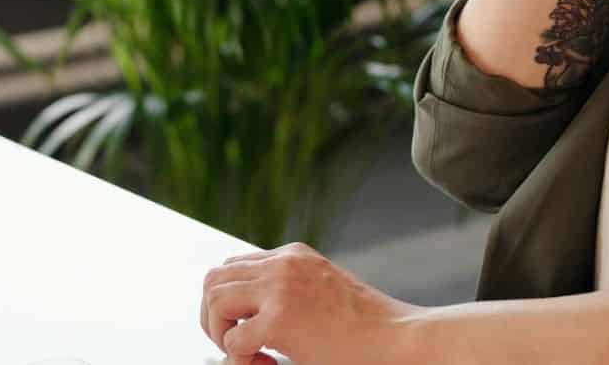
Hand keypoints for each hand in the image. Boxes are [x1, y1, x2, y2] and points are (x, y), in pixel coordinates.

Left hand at [200, 242, 422, 364]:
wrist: (395, 338)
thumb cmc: (364, 324)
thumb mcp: (319, 291)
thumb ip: (285, 290)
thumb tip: (245, 315)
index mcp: (292, 255)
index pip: (232, 266)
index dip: (229, 301)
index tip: (244, 327)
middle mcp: (282, 263)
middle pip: (213, 279)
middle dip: (214, 316)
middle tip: (237, 343)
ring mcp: (280, 288)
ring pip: (213, 301)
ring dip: (221, 333)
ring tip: (251, 353)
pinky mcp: (281, 319)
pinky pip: (234, 340)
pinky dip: (241, 358)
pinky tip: (268, 362)